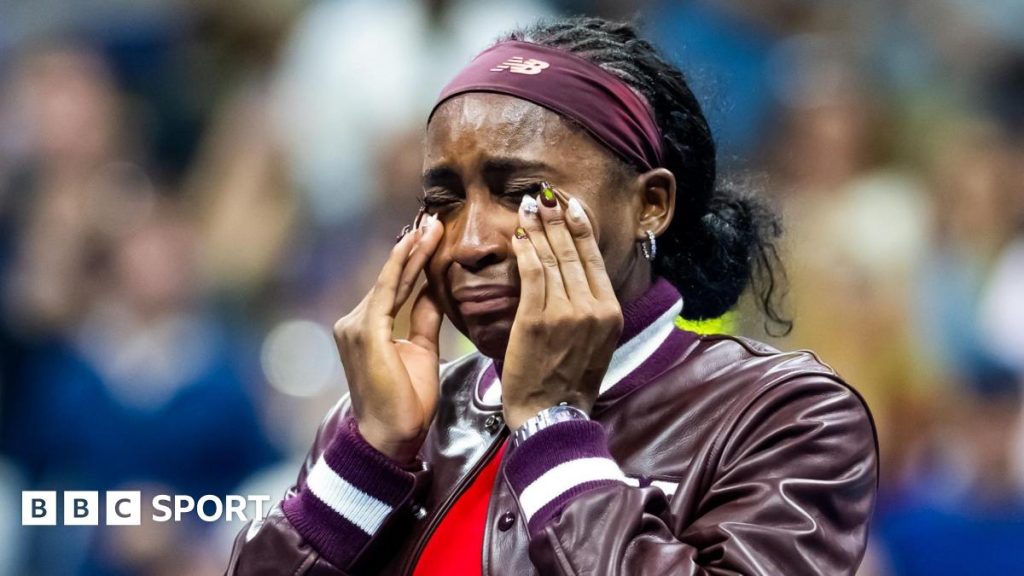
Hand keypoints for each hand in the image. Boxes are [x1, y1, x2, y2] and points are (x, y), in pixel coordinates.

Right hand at [333, 215, 444, 462]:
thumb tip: (434, 289)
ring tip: (432, 226)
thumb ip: (424, 318)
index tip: (432, 234)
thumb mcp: (421, 350)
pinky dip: (402, 266)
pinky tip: (415, 245)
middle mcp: (355, 321)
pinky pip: (388, 291)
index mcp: (368, 327)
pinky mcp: (365, 331)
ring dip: (413, 251)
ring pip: (391, 280)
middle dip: (414, 248)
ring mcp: (355, 325)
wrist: (391, 436)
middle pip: (392, 278)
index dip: (415, 260)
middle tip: (433, 218)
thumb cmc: (406, 402)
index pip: (396, 287)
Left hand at [501, 184, 623, 428]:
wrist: (552, 416)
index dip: (581, 226)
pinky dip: (526, 250)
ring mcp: (566, 313)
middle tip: (545, 194)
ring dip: (540, 226)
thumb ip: (589, 308)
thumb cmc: (567, 382)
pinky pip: (532, 274)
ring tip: (529, 204)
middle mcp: (593, 308)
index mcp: (610, 312)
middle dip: (558, 217)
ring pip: (553, 258)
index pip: (594, 258)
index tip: (570, 205)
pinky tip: (519, 234)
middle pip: (574, 251)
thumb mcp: (594, 342)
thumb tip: (574, 274)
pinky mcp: (537, 320)